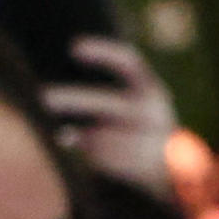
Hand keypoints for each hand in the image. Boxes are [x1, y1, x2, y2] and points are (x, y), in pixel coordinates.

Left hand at [39, 33, 178, 194]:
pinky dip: (90, 152)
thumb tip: (59, 97)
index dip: (102, 52)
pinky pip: (102, 156)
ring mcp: (149, 142)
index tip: (72, 48)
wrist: (176, 170)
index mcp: (152, 90)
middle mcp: (154, 113)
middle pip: (109, 103)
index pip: (129, 63)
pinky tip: (88, 150)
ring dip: (84, 135)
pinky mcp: (141, 166)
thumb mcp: (136, 102)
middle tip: (43, 96)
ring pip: (101, 135)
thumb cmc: (141, 126)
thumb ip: (107, 92)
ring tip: (69, 134)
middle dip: (75, 99)